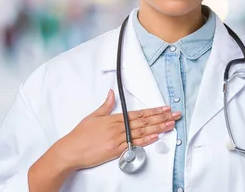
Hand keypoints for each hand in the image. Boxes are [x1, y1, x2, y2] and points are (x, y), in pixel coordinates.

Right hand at [53, 89, 179, 170]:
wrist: (70, 151)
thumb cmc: (80, 135)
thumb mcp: (93, 117)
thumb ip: (105, 105)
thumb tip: (111, 93)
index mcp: (114, 119)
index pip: (138, 113)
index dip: (153, 111)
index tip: (165, 108)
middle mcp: (118, 128)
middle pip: (144, 122)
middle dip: (161, 118)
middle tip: (174, 115)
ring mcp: (118, 140)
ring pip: (142, 132)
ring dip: (158, 128)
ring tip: (170, 125)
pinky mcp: (116, 151)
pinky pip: (134, 145)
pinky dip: (146, 141)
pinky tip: (156, 137)